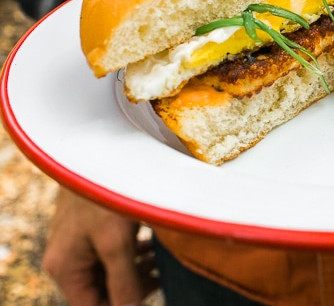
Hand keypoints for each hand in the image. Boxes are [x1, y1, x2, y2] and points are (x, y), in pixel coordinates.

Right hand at [42, 188, 157, 305]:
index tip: (153, 292)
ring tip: (160, 259)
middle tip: (161, 275)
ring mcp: (79, 240)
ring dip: (136, 269)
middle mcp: (67, 257)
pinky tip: (154, 243)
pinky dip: (134, 252)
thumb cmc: (102, 192)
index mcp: (65, 268)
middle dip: (132, 286)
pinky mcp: (93, 224)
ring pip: (110, 269)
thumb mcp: (115, 242)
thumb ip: (124, 280)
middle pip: (102, 289)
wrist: (97, 147)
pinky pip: (112, 250)